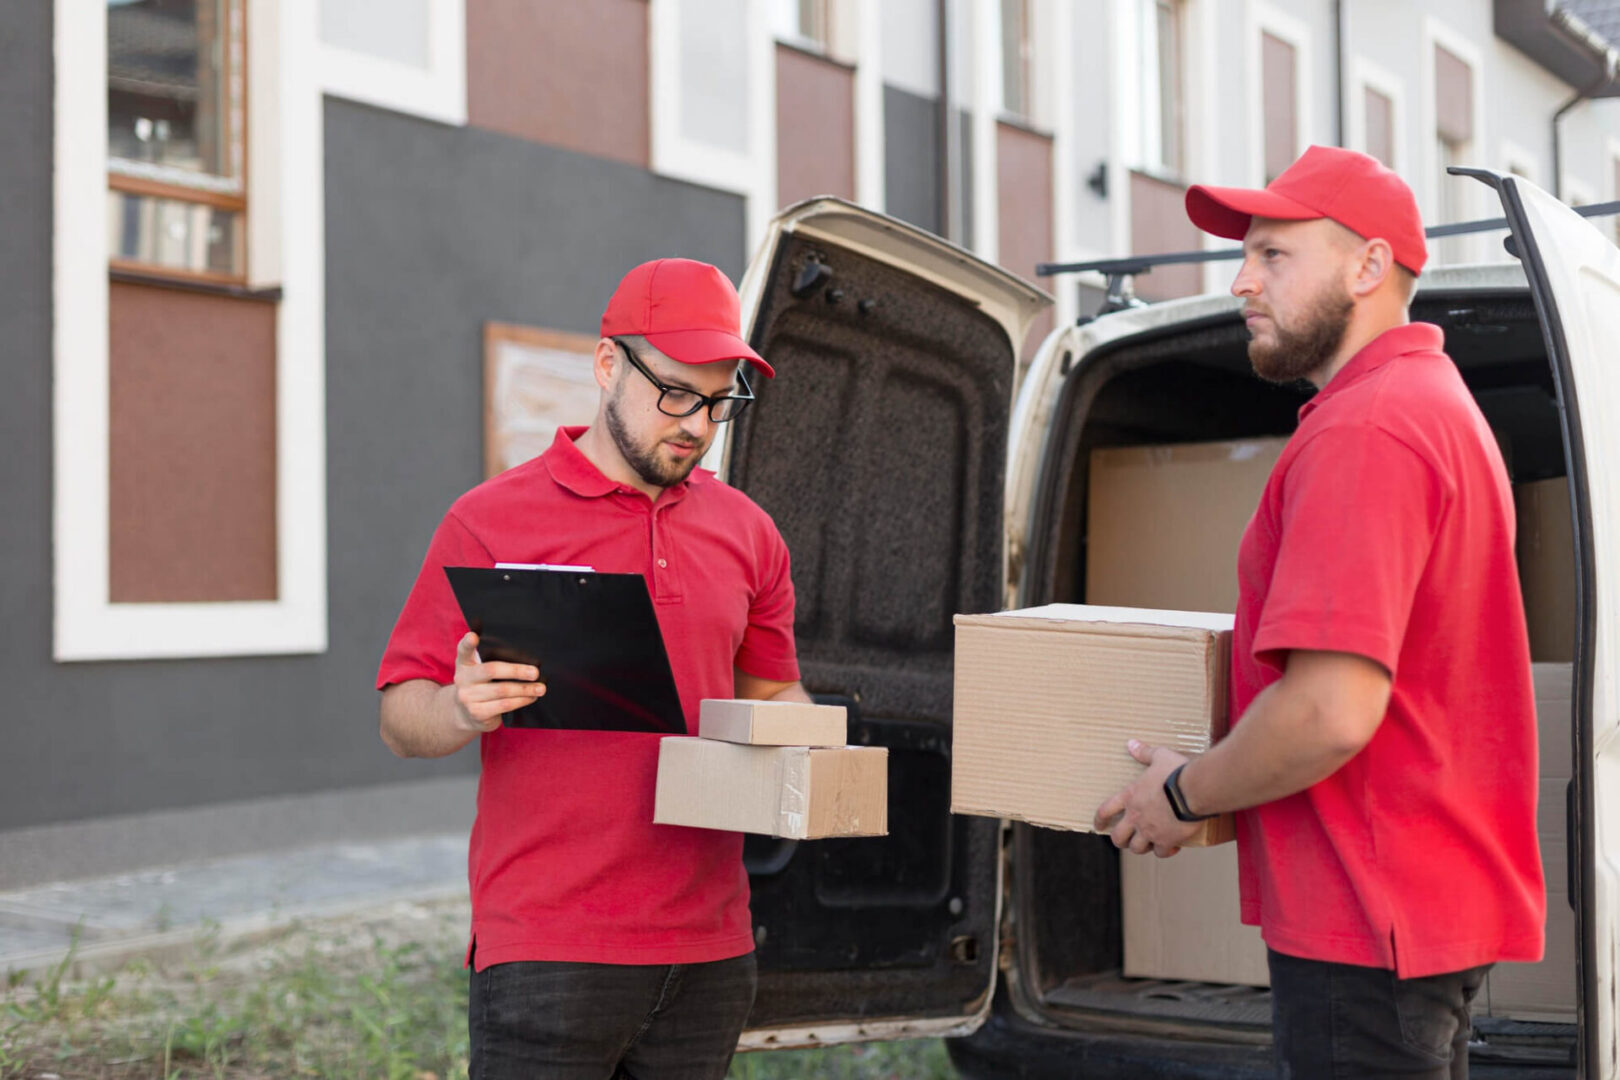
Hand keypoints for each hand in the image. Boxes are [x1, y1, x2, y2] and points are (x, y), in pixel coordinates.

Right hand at [448, 632, 544, 733]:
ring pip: (502, 690)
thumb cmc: (480, 685)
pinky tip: (531, 697)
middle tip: (535, 672)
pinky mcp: (477, 712)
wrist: (466, 714)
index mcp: (464, 663)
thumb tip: (527, 656)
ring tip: (540, 688)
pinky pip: (504, 705)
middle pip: (491, 670)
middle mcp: (462, 678)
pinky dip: (521, 701)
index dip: (468, 643)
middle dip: (516, 671)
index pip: (463, 649)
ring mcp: (468, 697)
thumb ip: (490, 659)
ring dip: (525, 689)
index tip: (473, 636)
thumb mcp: (478, 670)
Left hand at [1093, 740, 1200, 857]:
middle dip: (1120, 840)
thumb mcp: (1160, 756)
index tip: (1098, 826)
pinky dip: (1164, 851)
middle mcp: (1136, 816)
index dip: (1099, 820)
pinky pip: (1160, 852)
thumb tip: (1132, 743)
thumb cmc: (1176, 772)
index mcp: (1130, 797)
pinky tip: (1171, 846)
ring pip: (1137, 848)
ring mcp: (1150, 830)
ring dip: (1142, 847)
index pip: (1105, 811)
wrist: (1194, 790)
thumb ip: (1145, 753)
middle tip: (1126, 839)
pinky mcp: (1166, 840)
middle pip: (1118, 837)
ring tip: (1149, 843)